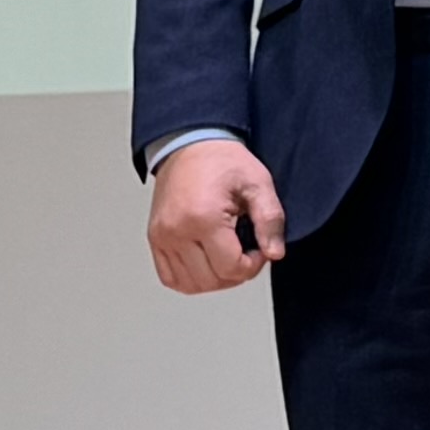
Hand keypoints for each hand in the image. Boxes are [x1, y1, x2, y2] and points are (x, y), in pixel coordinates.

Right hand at [145, 135, 287, 294]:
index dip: (253, 265)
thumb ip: (270, 220)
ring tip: (227, 256)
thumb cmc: (221, 160)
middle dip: (236, 273)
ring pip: (191, 285)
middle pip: (211, 280)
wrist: (190, 144)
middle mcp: (176, 231)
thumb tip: (274, 252)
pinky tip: (207, 263)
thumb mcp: (258, 183)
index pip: (231, 268)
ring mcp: (162, 237)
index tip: (259, 249)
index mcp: (202, 217)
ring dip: (215, 280)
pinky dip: (191, 279)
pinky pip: (170, 278)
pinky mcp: (155, 239)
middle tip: (246, 252)